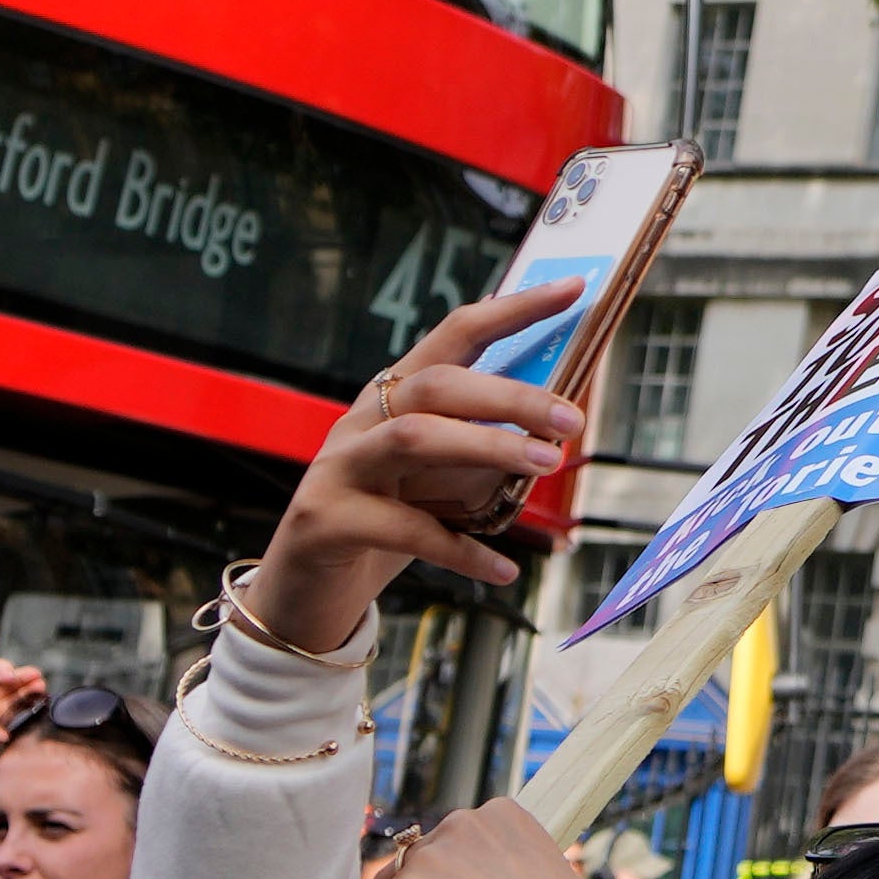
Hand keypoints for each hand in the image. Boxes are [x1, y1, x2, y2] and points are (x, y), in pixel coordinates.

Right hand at [248, 279, 587, 653]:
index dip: (513, 310)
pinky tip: (505, 569)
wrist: (305, 589)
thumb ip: (479, 445)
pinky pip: (403, 529)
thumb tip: (551, 420)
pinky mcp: (325, 520)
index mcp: (392, 395)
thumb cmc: (384, 524)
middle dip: (509, 395)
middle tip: (572, 420)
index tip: (572, 288)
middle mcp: (362, 421)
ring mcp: (338, 468)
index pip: (455, 334)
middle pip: (436, 385)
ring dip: (487, 446)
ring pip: (413, 438)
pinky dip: (461, 550)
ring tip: (545, 465)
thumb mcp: (436, 478)